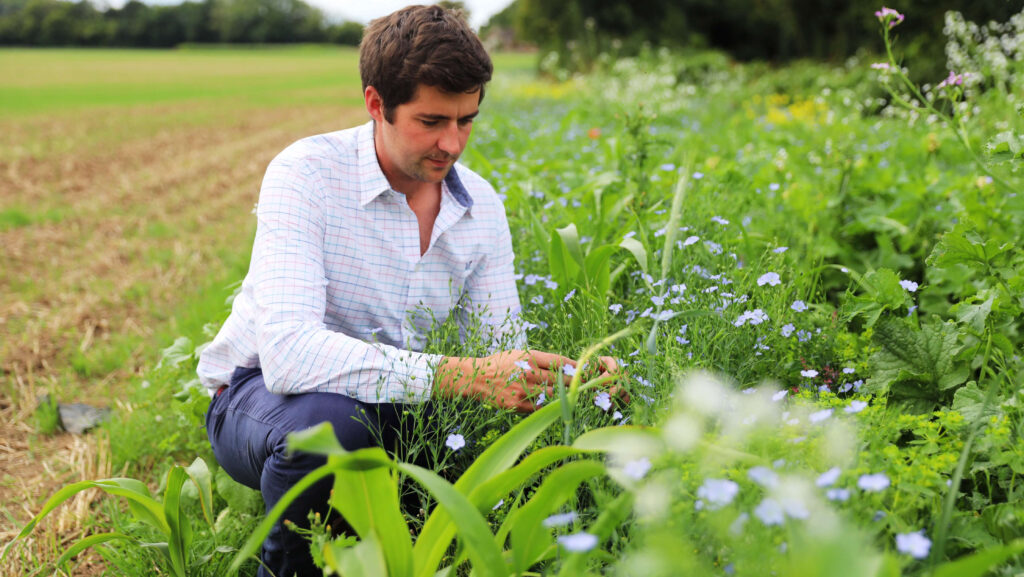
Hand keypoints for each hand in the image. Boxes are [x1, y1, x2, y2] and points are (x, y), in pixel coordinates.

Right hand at [434, 350, 624, 411]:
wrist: (475, 378)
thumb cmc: (500, 363)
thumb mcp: (519, 354)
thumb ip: (541, 359)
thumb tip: (567, 366)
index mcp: (529, 357)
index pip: (560, 362)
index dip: (577, 366)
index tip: (589, 369)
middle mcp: (527, 374)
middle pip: (561, 380)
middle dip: (577, 383)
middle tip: (592, 386)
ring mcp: (523, 392)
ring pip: (554, 397)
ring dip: (567, 398)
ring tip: (579, 398)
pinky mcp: (518, 406)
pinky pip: (540, 408)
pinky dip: (551, 407)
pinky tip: (559, 407)